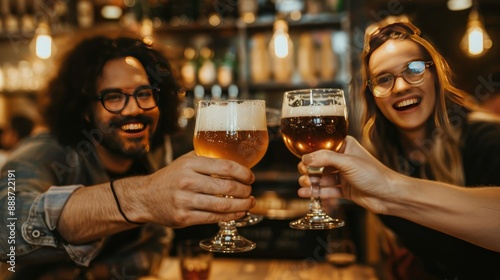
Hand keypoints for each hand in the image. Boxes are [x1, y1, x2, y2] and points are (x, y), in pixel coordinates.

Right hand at [138, 151, 255, 226]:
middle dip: (244, 191)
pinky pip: (213, 218)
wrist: (145, 197)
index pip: (225, 167)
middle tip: (251, 191)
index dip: (243, 173)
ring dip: (241, 205)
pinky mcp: (183, 218)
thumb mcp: (185, 161)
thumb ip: (206, 158)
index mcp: (190, 164)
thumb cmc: (170, 177)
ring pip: (222, 205)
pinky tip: (239, 213)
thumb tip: (235, 159)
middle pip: (226, 187)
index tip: (251, 177)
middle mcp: (187, 181)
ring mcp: (185, 201)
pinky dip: (230, 217)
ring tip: (250, 203)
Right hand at [297, 136, 402, 214]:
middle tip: (303, 174)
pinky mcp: (344, 189)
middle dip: (308, 169)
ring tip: (303, 185)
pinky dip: (316, 192)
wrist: (389, 196)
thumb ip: (325, 158)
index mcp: (345, 147)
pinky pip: (326, 190)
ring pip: (321, 178)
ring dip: (311, 182)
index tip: (301, 159)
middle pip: (319, 163)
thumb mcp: (348, 163)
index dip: (310, 153)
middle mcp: (343, 160)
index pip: (322, 146)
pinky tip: (305, 193)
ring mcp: (343, 175)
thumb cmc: (374, 174)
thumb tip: (305, 158)